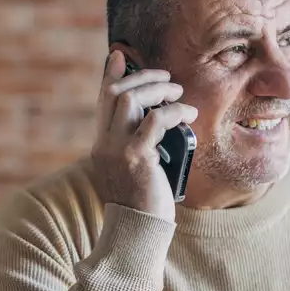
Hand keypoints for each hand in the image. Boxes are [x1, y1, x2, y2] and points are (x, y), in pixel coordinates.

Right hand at [90, 49, 197, 222]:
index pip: (102, 102)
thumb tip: (157, 126)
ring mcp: (117, 151)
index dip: (111, 75)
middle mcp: (104, 146)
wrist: (137, 234)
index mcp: (102, 148)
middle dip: (143, 78)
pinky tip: (188, 114)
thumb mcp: (134, 173)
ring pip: (130, 100)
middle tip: (167, 79)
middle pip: (116, 94)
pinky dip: (174, 111)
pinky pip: (155, 120)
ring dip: (158, 90)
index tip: (119, 56)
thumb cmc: (143, 207)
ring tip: (178, 92)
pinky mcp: (136, 158)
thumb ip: (137, 148)